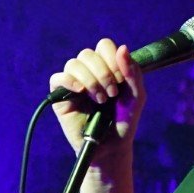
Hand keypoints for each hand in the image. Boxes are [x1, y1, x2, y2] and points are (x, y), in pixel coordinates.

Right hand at [47, 39, 146, 159]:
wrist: (112, 146)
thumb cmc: (124, 120)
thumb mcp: (136, 95)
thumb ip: (132, 72)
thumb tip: (122, 47)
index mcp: (106, 66)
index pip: (104, 46)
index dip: (112, 59)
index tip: (121, 80)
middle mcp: (88, 71)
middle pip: (88, 53)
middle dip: (103, 73)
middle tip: (112, 94)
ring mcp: (73, 83)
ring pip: (73, 64)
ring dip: (90, 80)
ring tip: (99, 99)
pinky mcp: (60, 96)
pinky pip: (57, 78)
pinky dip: (69, 81)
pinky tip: (81, 92)